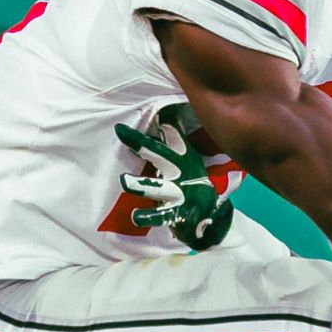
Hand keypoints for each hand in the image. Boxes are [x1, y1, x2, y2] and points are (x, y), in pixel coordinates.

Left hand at [114, 122, 233, 249]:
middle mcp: (183, 171)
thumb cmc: (190, 185)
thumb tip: (161, 120)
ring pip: (158, 187)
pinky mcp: (179, 213)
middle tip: (121, 131)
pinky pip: (161, 215)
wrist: (211, 216)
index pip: (171, 135)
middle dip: (141, 143)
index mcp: (185, 157)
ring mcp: (181, 192)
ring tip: (124, 181)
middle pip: (161, 154)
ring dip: (140, 185)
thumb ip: (174, 143)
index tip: (137, 114)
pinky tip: (136, 217)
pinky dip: (148, 216)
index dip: (157, 123)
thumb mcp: (187, 162)